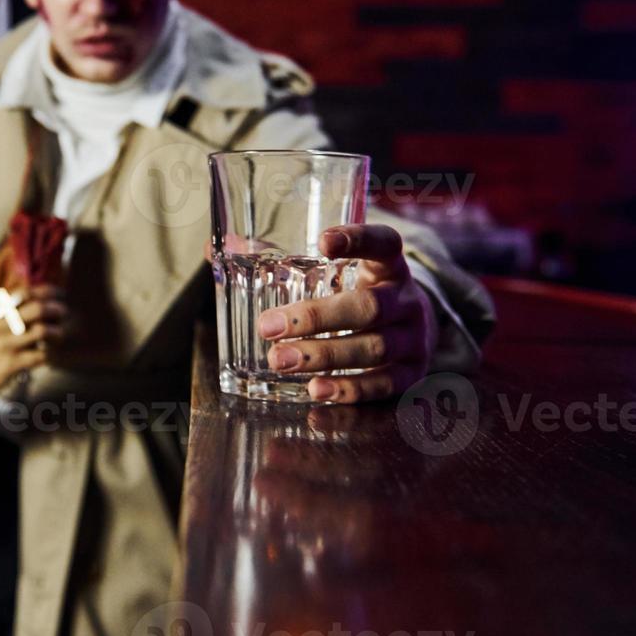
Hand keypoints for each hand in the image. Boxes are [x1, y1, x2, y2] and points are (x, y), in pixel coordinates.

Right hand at [0, 251, 68, 396]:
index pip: (24, 293)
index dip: (47, 291)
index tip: (59, 292)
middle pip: (37, 310)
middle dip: (56, 309)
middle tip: (63, 312)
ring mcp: (6, 345)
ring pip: (42, 332)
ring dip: (56, 331)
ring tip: (59, 333)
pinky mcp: (12, 364)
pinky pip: (40, 356)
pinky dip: (50, 353)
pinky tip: (51, 352)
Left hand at [255, 224, 438, 403]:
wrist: (414, 332)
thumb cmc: (360, 295)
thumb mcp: (339, 273)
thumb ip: (284, 260)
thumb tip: (220, 248)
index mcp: (389, 267)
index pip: (384, 243)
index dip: (359, 240)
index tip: (324, 242)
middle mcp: (407, 301)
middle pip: (369, 307)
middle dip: (316, 319)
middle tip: (269, 327)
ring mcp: (414, 340)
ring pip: (374, 349)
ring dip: (324, 356)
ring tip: (280, 361)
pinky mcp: (412, 376)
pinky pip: (383, 388)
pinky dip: (348, 394)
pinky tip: (316, 394)